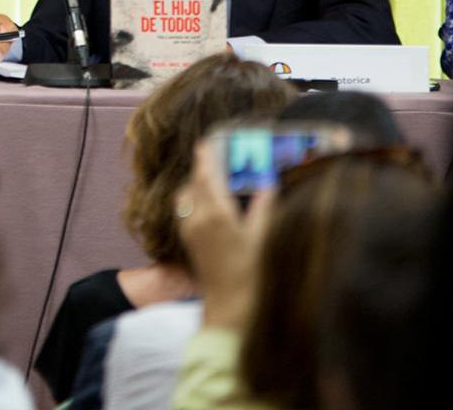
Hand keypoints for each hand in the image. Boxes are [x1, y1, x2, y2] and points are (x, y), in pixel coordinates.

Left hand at [174, 139, 275, 329]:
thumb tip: (267, 185)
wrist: (230, 310)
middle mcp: (197, 219)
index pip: (206, 176)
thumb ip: (263, 209)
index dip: (206, 157)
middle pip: (194, 184)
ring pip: (186, 197)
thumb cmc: (252, 276)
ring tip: (214, 181)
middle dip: (203, 169)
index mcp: (216, 214)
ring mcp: (189, 232)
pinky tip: (209, 205)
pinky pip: (185, 211)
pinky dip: (193, 200)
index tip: (206, 142)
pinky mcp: (188, 243)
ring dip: (196, 185)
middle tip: (216, 159)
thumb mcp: (263, 240)